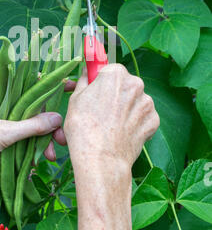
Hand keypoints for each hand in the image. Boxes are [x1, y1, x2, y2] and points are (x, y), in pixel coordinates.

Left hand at [0, 81, 71, 187]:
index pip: (27, 84)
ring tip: (51, 155)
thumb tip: (57, 119)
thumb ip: (32, 125)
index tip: (68, 86)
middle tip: (61, 138)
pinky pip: (23, 136)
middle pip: (32, 107)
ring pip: (29, 123)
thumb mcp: (4, 133)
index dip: (48, 86)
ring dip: (42, 139)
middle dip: (48, 124)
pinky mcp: (1, 136)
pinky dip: (33, 146)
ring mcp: (0, 120)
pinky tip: (40, 158)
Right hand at [64, 64, 159, 229]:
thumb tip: (87, 74)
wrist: (101, 159)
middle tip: (101, 111)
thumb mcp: (76, 99)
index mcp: (115, 74)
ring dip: (126, 109)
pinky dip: (135, 123)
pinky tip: (122, 132)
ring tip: (111, 125)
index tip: (97, 88)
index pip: (109, 70)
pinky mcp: (153, 121)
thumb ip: (85, 81)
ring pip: (135, 101)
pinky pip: (143, 117)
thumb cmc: (83, 128)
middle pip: (125, 85)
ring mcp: (147, 102)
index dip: (102, 81)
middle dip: (115, 95)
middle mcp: (135, 83)